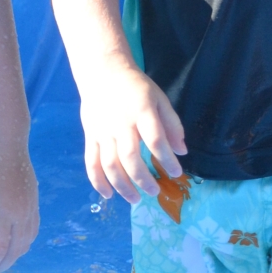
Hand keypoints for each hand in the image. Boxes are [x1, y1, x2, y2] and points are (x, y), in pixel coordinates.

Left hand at [0, 142, 39, 272]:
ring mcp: (31, 211)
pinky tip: (7, 245)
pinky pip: (31, 234)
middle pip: (14, 253)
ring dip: (10, 258)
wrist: (8, 144)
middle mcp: (21, 215)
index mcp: (3, 213)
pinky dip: (21, 246)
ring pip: (25, 245)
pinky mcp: (34, 206)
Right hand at [78, 58, 185, 201]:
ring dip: (122, 186)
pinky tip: (108, 195)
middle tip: (154, 192)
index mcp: (141, 113)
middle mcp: (120, 125)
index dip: (166, 159)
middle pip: (130, 157)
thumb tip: (181, 151)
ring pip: (110, 164)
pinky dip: (97, 181)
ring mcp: (102, 132)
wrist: (102, 73)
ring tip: (135, 199)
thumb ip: (172, 124)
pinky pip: (91, 162)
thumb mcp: (159, 99)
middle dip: (143, 179)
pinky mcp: (90, 137)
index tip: (176, 172)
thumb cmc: (135, 88)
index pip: (155, 140)